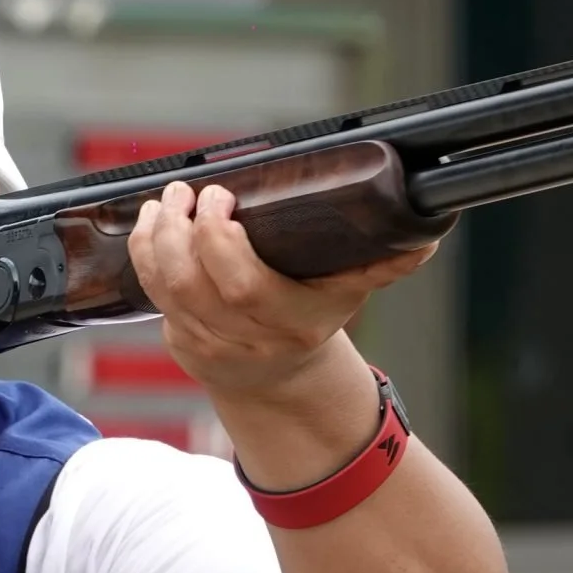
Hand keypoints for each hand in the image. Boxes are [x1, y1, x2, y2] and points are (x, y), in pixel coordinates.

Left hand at [128, 180, 435, 401]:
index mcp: (291, 324)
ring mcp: (208, 343)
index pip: (243, 286)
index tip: (223, 197)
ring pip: (165, 289)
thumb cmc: (314, 317)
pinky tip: (150, 221)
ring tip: (165, 200)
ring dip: (156, 240)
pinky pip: (152, 295)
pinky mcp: (179, 340)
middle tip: (186, 193)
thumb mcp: (350, 294)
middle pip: (193, 285)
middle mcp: (245, 338)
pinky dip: (144, 255)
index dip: (220, 241)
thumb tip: (428, 238)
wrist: (280, 380)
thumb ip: (383, 264)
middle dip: (180, 233)